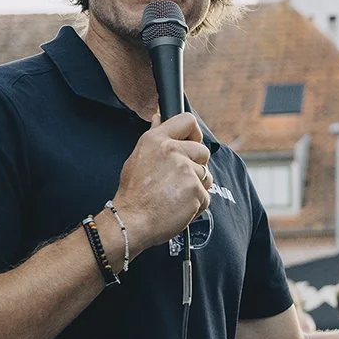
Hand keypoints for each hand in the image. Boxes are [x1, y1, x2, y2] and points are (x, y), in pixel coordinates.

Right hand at [111, 113, 211, 251]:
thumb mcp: (137, 157)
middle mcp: (173, 151)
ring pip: (206, 175)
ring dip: (196, 187)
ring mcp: (186, 171)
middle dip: (196, 165)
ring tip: (175, 195)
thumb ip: (154, 137)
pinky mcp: (195, 190)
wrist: (131, 221)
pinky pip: (205, 196)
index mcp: (157, 140)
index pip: (187, 120)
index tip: (192, 142)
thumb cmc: (133, 193)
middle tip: (178, 180)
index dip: (194, 132)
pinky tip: (178, 207)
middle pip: (203, 151)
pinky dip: (196, 204)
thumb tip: (159, 118)